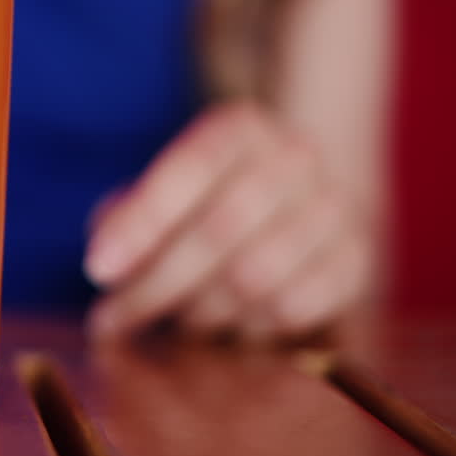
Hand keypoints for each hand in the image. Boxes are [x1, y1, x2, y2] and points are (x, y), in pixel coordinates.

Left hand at [84, 102, 375, 339]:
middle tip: (116, 320)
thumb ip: (128, 214)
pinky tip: (232, 325)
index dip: (142, 222)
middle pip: (218, 230)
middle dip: (157, 285)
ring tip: (178, 320)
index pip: (191, 168)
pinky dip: (252, 327)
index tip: (98, 270)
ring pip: (255, 276)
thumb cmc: (209, 199)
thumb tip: (105, 257)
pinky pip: (294, 307)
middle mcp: (295, 156)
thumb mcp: (164, 190)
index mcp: (241, 128)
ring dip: (203, 311)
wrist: (304, 200)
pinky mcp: (357, 258)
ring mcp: (335, 206)